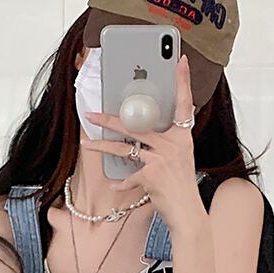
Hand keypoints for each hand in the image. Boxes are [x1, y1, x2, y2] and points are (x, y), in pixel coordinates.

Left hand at [80, 53, 204, 233]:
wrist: (187, 211)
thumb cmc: (181, 186)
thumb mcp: (180, 158)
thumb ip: (167, 142)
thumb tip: (147, 132)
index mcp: (182, 136)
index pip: (183, 103)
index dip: (183, 81)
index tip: (180, 61)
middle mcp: (173, 143)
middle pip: (136, 124)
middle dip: (110, 119)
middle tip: (92, 114)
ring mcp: (162, 158)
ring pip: (125, 147)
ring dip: (102, 146)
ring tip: (86, 143)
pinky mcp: (152, 175)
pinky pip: (130, 175)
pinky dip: (121, 181)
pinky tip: (113, 183)